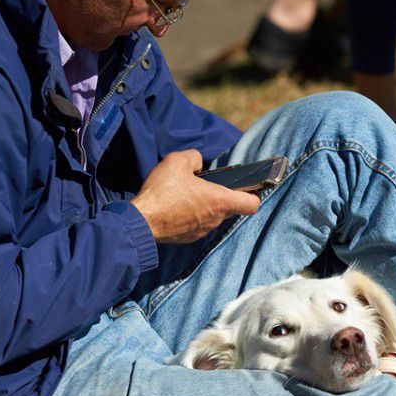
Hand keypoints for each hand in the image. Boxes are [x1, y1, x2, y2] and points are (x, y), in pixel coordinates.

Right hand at [132, 150, 260, 243]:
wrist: (141, 221)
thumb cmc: (162, 192)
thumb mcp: (178, 161)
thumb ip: (194, 158)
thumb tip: (198, 164)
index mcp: (219, 201)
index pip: (251, 204)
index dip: (253, 195)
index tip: (249, 189)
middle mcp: (215, 219)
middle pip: (230, 208)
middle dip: (221, 197)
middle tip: (205, 185)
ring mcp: (202, 231)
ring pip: (213, 217)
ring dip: (205, 207)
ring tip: (186, 195)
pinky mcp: (188, 238)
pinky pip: (197, 225)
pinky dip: (192, 216)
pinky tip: (176, 207)